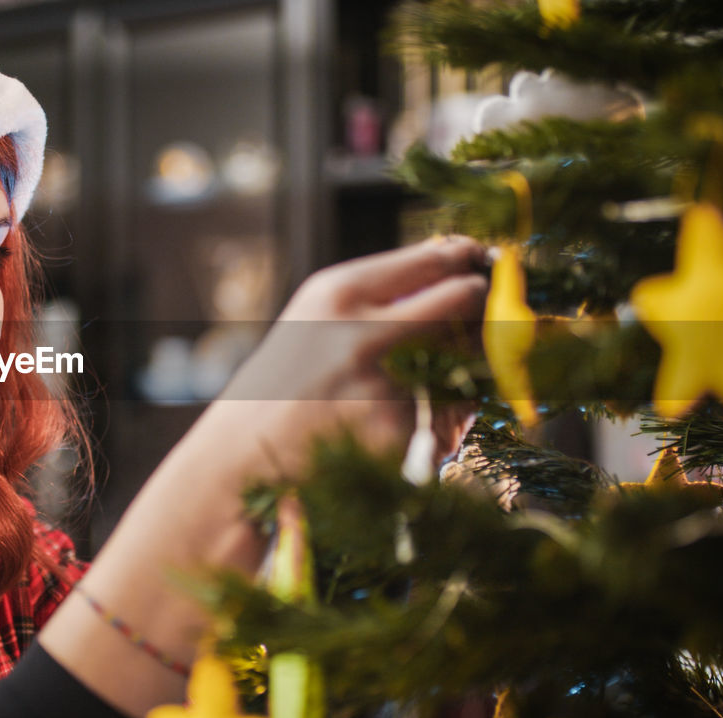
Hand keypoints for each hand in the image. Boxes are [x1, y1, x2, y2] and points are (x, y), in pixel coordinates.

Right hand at [215, 235, 489, 475]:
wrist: (242, 455)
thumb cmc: (284, 383)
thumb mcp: (316, 318)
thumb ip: (380, 295)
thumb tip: (461, 273)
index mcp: (338, 294)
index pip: (431, 259)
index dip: (465, 257)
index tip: (478, 258)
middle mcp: (362, 334)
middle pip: (460, 298)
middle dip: (478, 300)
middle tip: (479, 302)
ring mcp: (382, 386)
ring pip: (463, 364)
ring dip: (458, 368)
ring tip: (411, 383)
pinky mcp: (397, 435)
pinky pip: (448, 418)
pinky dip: (440, 420)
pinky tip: (398, 425)